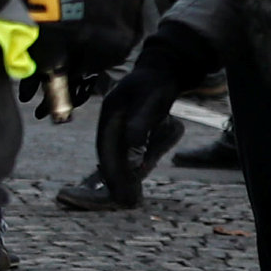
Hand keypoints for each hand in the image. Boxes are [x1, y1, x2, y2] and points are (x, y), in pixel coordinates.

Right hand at [89, 26, 208, 207]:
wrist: (164, 68)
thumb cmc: (157, 83)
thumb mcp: (150, 102)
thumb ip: (140, 127)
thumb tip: (131, 158)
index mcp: (110, 115)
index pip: (106, 149)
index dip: (110, 171)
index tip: (115, 190)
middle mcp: (111, 122)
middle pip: (110, 156)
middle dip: (116, 179)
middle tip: (124, 201)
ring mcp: (119, 126)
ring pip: (118, 155)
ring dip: (123, 174)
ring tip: (128, 196)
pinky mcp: (130, 129)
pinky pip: (128, 151)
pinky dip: (131, 165)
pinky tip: (136, 177)